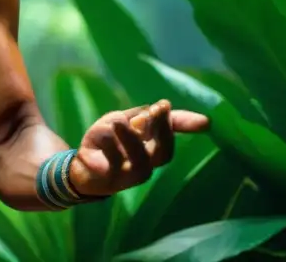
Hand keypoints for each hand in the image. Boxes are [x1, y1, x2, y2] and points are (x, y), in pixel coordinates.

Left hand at [69, 99, 209, 197]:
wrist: (80, 168)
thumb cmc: (106, 143)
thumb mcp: (123, 121)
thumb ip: (142, 115)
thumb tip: (166, 105)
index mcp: (150, 147)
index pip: (172, 136)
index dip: (186, 126)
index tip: (205, 121)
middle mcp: (146, 164)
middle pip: (163, 152)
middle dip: (161, 129)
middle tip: (156, 109)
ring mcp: (129, 175)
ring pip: (141, 162)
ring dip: (131, 139)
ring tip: (118, 122)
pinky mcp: (110, 179)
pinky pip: (113, 164)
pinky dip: (108, 144)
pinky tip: (101, 133)